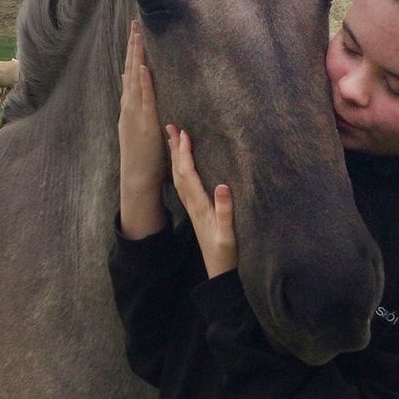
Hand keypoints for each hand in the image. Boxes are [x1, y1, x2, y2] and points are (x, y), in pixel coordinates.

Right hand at [118, 21, 166, 238]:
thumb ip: (144, 115)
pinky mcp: (144, 121)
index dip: (132, 54)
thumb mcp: (141, 132)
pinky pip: (143, 97)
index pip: (130, 75)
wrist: (137, 179)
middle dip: (132, 47)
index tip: (134, 35)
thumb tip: (148, 103)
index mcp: (130, 108)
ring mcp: (135, 113)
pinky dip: (142, 81)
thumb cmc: (144, 159)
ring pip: (134, 78)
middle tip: (134, 24)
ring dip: (136, 56)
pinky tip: (142, 65)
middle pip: (130, 70)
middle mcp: (129, 107)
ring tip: (137, 34)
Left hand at [166, 124, 237, 278]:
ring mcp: (193, 208)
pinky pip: (184, 184)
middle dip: (175, 149)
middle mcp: (192, 205)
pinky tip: (182, 164)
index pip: (188, 175)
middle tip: (170, 126)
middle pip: (179, 172)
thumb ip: (225, 211)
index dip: (185, 154)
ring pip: (179, 177)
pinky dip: (181, 169)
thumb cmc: (226, 253)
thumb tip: (222, 186)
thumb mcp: (228, 234)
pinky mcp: (196, 211)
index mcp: (199, 206)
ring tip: (173, 139)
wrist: (219, 272)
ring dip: (175, 157)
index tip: (183, 134)